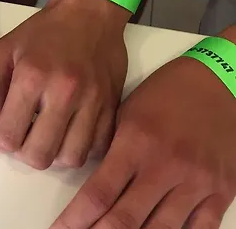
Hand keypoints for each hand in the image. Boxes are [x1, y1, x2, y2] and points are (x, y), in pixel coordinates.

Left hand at [0, 0, 128, 169]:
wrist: (89, 13)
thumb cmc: (44, 31)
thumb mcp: (7, 50)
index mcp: (32, 76)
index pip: (8, 137)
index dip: (1, 140)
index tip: (4, 129)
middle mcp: (64, 92)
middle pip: (39, 155)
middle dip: (25, 152)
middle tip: (25, 135)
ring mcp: (93, 100)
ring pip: (71, 158)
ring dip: (55, 154)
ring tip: (48, 135)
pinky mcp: (113, 105)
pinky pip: (97, 148)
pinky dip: (81, 148)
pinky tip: (70, 131)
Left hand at [52, 46, 235, 227]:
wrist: (217, 82)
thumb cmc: (166, 92)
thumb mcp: (129, 112)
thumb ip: (114, 150)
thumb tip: (97, 187)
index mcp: (136, 142)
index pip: (99, 193)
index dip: (75, 219)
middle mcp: (165, 167)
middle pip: (125, 220)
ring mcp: (196, 183)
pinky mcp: (222, 191)